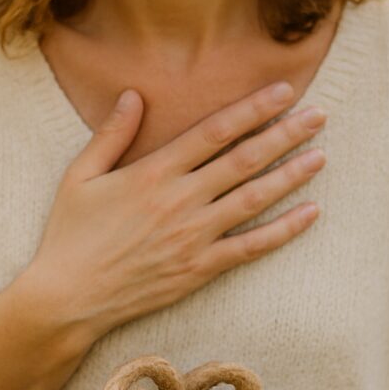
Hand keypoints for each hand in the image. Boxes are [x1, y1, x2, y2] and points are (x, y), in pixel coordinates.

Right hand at [27, 80, 326, 338]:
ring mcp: (193, 237)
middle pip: (245, 160)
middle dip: (286, 134)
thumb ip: (111, 134)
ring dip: (291, 176)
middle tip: (319, 115)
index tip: (283, 91)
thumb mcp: (79, 176)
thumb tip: (135, 95)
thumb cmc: (70, 234)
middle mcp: (180, 201)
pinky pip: (250, 248)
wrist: (68, 298)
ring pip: (254, 199)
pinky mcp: (199, 269)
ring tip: (321, 156)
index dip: (252, 109)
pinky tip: (310, 214)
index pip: (214, 131)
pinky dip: (283, 231)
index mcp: (152, 172)